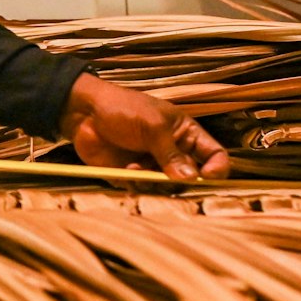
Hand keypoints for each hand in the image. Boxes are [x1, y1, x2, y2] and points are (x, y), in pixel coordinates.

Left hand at [58, 73, 230, 181]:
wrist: (83, 113)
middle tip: (167, 178)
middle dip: (181, 182)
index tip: (209, 177)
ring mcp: (153, 166)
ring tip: (136, 167)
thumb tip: (191, 178)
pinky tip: (125, 170)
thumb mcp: (152, 126)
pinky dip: (137, 185)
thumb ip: (171, 153)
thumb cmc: (122, 109)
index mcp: (185, 134)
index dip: (217, 168)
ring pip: (167, 189)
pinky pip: (143, 192)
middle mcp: (173, 153)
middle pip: (192, 179)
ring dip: (154, 183)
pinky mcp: (132, 177)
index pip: (214, 155)